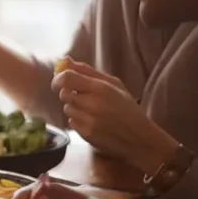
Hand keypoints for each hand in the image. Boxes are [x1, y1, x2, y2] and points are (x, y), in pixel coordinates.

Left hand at [53, 61, 178, 172]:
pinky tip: (93, 121)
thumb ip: (88, 71)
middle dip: (69, 93)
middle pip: (64, 94)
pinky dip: (78, 120)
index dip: (58, 79)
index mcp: (101, 89)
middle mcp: (92, 104)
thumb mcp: (114, 84)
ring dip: (74, 107)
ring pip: (67, 108)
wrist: (139, 138)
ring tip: (92, 110)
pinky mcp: (85, 134)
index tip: (59, 81)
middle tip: (82, 96)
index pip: (67, 78)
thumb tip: (65, 60)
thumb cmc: (127, 107)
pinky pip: (71, 121)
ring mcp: (88, 121)